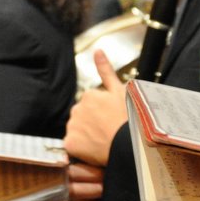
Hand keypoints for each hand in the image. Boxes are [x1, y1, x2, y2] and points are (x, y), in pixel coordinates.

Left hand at [64, 51, 128, 165]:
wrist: (129, 144)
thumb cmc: (129, 118)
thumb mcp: (121, 90)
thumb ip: (106, 71)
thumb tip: (97, 50)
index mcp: (89, 95)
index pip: (91, 104)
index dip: (102, 113)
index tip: (112, 119)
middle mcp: (77, 108)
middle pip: (82, 117)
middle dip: (91, 123)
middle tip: (108, 131)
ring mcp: (72, 127)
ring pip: (77, 130)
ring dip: (86, 135)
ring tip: (103, 141)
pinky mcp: (70, 143)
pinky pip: (72, 146)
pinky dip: (80, 149)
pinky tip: (93, 150)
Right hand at [64, 162, 113, 200]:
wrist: (109, 189)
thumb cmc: (105, 170)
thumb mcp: (100, 161)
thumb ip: (97, 158)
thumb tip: (104, 151)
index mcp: (69, 172)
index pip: (71, 173)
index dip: (88, 174)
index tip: (104, 174)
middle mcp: (65, 190)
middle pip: (72, 191)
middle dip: (94, 190)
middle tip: (108, 189)